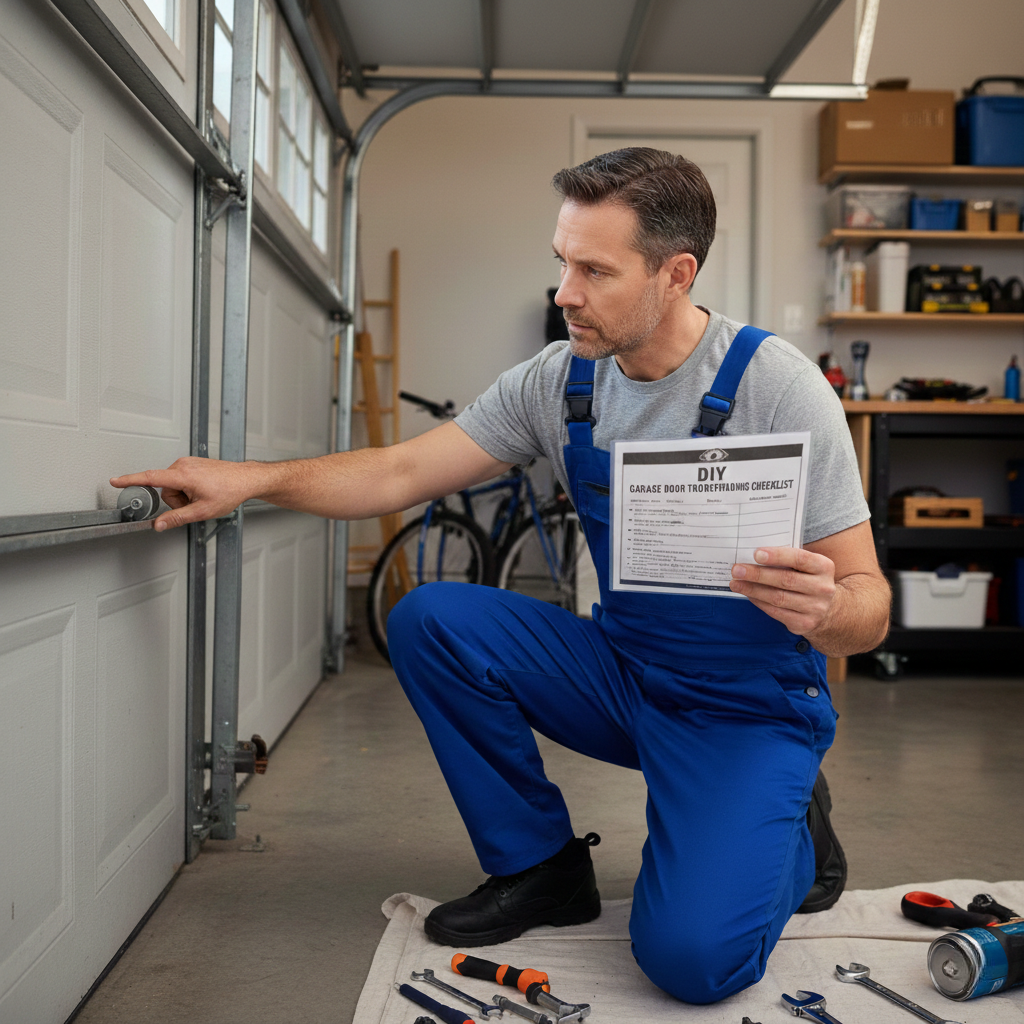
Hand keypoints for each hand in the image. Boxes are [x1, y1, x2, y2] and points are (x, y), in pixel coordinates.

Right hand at [110, 457, 256, 531]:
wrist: (245, 479)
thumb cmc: (229, 491)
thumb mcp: (202, 511)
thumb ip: (177, 518)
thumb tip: (159, 525)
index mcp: (183, 475)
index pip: (150, 478)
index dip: (130, 480)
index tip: (115, 481)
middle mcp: (182, 465)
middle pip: (164, 490)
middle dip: (176, 501)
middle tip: (196, 504)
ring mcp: (187, 463)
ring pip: (172, 486)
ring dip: (183, 495)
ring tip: (202, 496)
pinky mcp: (192, 464)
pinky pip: (180, 480)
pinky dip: (188, 489)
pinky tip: (203, 490)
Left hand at [729, 546, 835, 637]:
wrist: (828, 609)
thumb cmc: (808, 579)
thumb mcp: (807, 566)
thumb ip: (788, 558)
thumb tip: (754, 555)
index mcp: (824, 567)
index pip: (799, 559)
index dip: (777, 556)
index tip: (756, 553)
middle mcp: (823, 588)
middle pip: (785, 580)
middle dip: (758, 574)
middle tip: (737, 570)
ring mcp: (815, 608)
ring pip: (778, 598)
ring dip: (753, 590)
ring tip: (736, 583)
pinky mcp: (804, 623)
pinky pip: (776, 612)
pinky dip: (759, 602)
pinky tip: (748, 595)